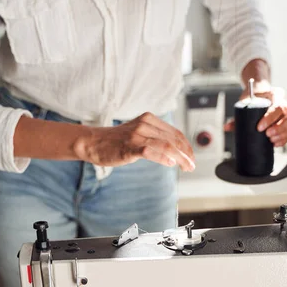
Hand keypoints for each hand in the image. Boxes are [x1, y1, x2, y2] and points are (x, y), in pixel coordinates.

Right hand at [74, 112, 194, 170]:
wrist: (94, 142)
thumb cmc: (117, 141)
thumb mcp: (139, 133)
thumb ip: (155, 137)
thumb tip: (175, 151)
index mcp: (149, 119)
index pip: (175, 133)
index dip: (186, 146)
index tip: (192, 157)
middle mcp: (145, 124)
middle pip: (173, 140)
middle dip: (186, 154)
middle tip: (192, 165)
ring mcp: (137, 135)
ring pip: (166, 145)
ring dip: (180, 158)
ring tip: (186, 167)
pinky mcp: (130, 147)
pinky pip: (151, 151)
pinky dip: (163, 158)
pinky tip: (170, 164)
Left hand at [224, 85, 286, 147]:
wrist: (259, 95)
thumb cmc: (253, 99)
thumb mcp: (245, 103)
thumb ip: (236, 116)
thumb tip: (226, 127)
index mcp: (276, 95)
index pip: (278, 106)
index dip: (270, 118)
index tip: (259, 127)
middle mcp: (286, 103)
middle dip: (280, 128)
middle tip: (267, 135)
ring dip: (284, 134)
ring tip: (272, 141)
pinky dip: (285, 139)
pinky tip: (276, 144)